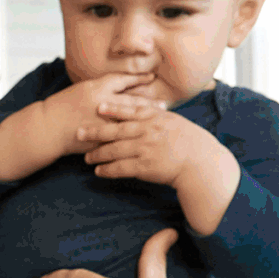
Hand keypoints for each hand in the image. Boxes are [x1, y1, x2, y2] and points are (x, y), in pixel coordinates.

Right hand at [0, 75, 152, 181]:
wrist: (46, 128)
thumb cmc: (61, 107)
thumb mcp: (80, 90)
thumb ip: (101, 88)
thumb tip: (121, 86)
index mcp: (95, 88)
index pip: (122, 80)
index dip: (138, 79)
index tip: (152, 77)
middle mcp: (100, 102)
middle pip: (129, 101)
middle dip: (147, 104)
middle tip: (164, 105)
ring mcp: (100, 121)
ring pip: (127, 120)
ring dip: (143, 120)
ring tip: (157, 121)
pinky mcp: (97, 137)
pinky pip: (117, 138)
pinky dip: (130, 138)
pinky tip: (142, 139)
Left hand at [83, 105, 238, 232]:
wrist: (199, 162)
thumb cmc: (188, 141)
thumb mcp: (173, 121)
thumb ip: (155, 115)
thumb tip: (142, 107)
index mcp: (156, 118)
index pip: (130, 110)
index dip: (113, 108)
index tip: (98, 105)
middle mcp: (148, 131)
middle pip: (116, 130)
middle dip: (95, 131)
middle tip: (78, 131)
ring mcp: (146, 149)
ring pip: (116, 150)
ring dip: (99, 154)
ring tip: (86, 157)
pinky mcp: (145, 166)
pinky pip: (122, 168)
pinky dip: (109, 170)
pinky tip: (99, 171)